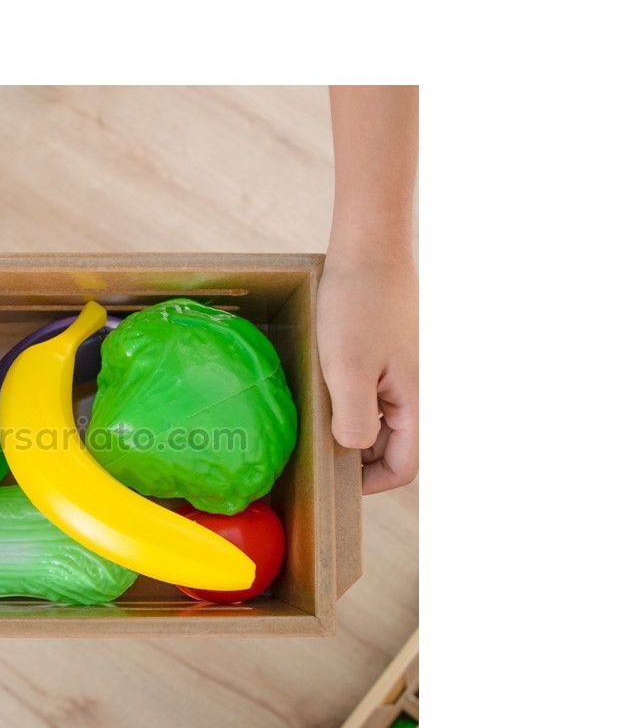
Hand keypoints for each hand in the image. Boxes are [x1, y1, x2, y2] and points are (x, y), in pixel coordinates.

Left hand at [316, 251, 417, 493]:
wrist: (370, 244)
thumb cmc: (358, 304)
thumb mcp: (348, 369)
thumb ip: (356, 419)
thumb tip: (354, 449)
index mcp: (415, 401)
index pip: (404, 468)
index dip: (368, 482)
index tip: (330, 474)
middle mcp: (416, 390)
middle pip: (390, 446)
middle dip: (354, 453)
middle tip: (312, 444)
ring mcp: (403, 371)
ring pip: (380, 418)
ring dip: (349, 423)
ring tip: (313, 412)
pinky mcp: (389, 353)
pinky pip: (372, 390)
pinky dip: (348, 396)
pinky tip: (319, 383)